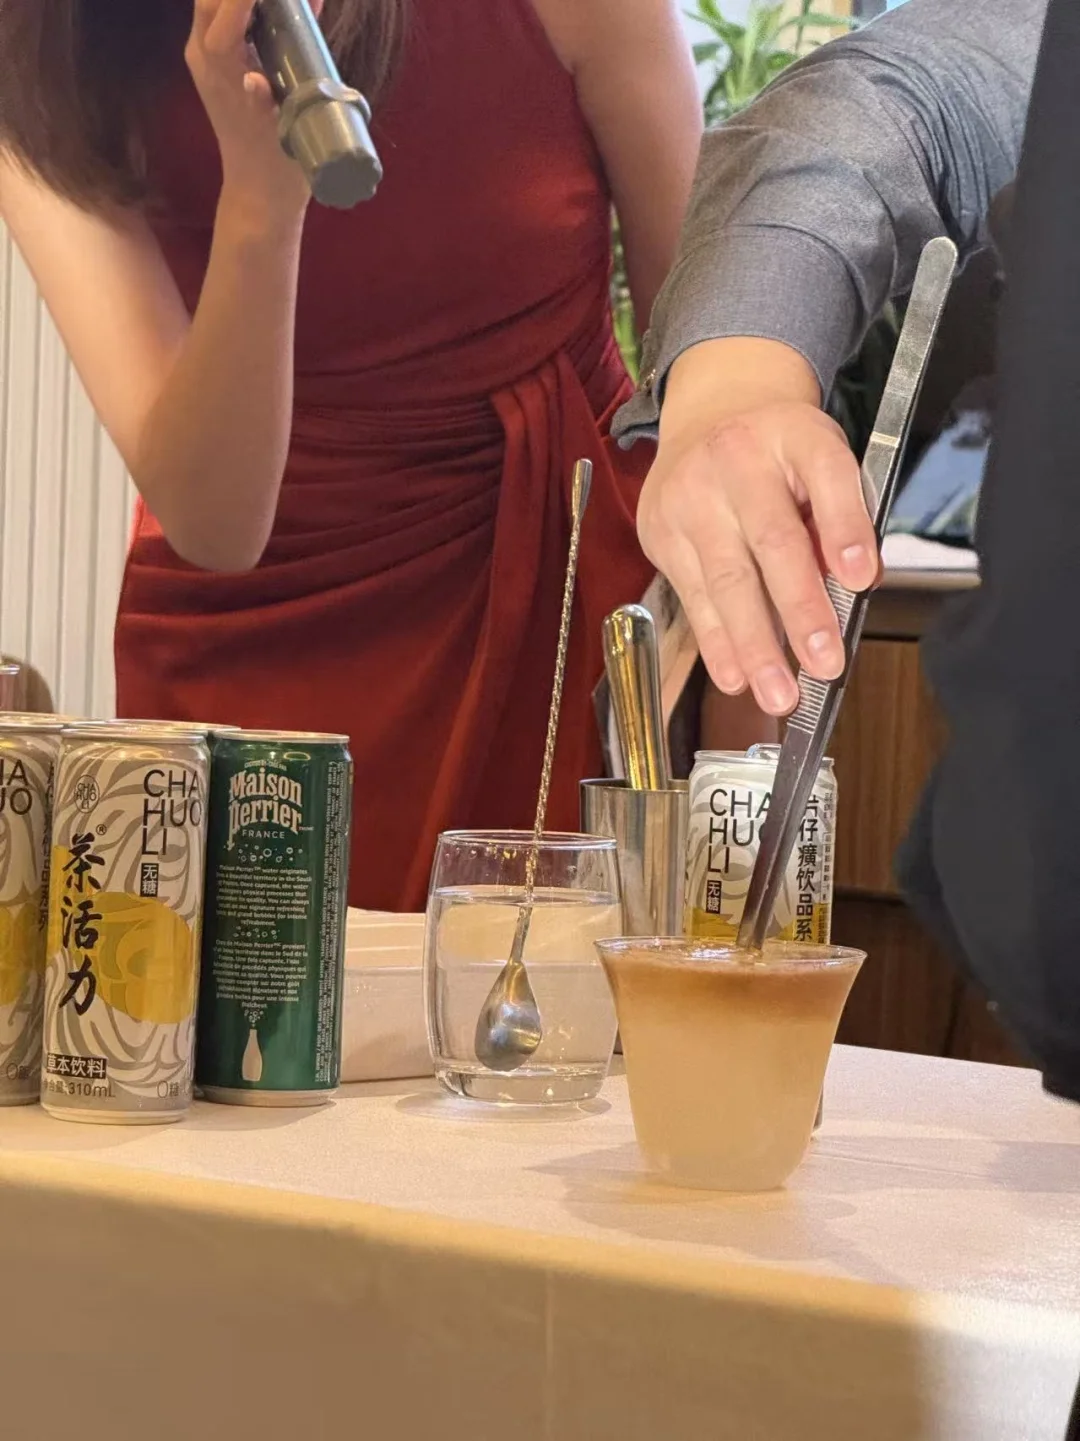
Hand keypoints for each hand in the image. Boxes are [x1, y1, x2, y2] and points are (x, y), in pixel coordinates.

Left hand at [185, 0, 323, 223]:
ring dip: (242, 0)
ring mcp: (205, 61)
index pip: (220, 11)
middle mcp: (203, 58)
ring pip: (213, 7)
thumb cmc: (277, 163)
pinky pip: (222, 20)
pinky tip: (274, 7)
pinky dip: (244, 7)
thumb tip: (298, 30)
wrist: (257, 192)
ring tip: (280, 3)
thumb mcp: (287, 122)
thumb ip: (290, 72)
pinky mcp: (215, 65)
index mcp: (218, 70)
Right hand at [636, 338, 878, 715]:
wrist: (710, 412)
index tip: (863, 577)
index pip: (826, 476)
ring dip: (754, 643)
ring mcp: (691, 496)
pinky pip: (693, 596)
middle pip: (772, 541)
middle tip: (824, 664)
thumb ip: (840, 516)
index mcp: (795, 434)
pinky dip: (716, 642)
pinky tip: (735, 676)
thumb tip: (852, 586)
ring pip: (726, 579)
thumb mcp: (823, 459)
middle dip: (799, 609)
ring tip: (778, 693)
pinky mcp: (662, 531)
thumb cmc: (779, 450)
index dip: (844, 528)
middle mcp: (737, 460)